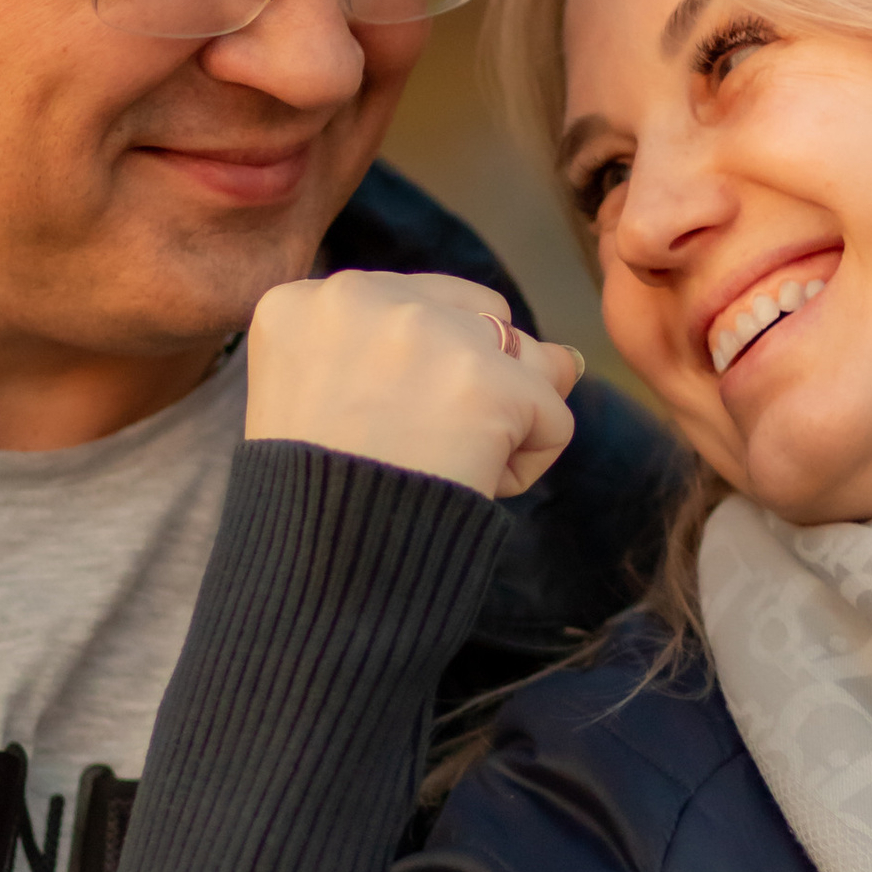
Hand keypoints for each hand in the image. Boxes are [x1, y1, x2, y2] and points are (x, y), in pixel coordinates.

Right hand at [245, 270, 581, 498]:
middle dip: (476, 383)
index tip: (377, 426)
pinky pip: (553, 417)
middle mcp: (361, 297)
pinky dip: (526, 463)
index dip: (418, 376)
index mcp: (302, 304)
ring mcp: (428, 335)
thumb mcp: (316, 401)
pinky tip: (470, 487)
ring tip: (446, 466)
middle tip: (418, 449)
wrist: (315, 574)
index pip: (414, 306)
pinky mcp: (489, 383)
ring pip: (526, 361)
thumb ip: (410, 354)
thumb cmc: (318, 506)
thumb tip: (568, 359)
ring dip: (507, 419)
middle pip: (482, 320)